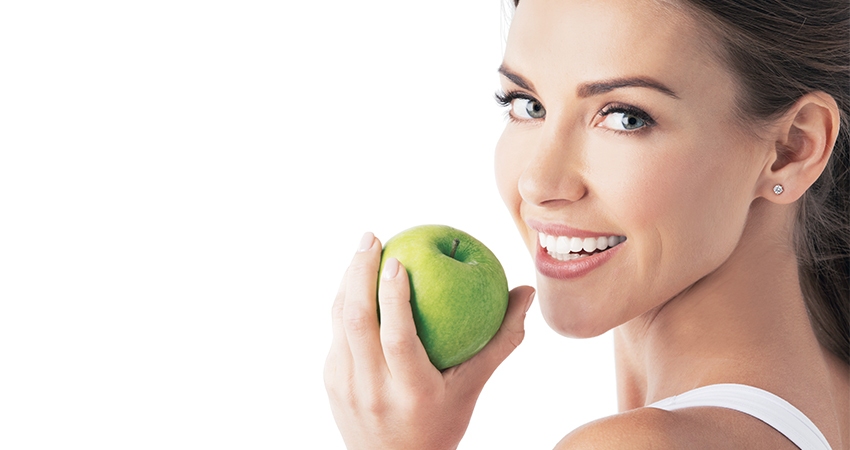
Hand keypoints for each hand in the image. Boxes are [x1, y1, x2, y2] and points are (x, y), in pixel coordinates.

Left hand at [324, 232, 534, 449]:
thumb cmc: (441, 421)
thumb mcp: (472, 388)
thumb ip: (500, 342)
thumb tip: (525, 293)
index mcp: (411, 391)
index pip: (395, 338)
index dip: (392, 297)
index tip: (397, 260)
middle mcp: (372, 389)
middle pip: (357, 321)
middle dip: (359, 272)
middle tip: (373, 237)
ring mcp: (345, 385)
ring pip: (340, 321)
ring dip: (348, 279)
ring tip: (364, 247)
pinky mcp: (330, 381)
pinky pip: (337, 331)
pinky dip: (347, 300)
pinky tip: (359, 279)